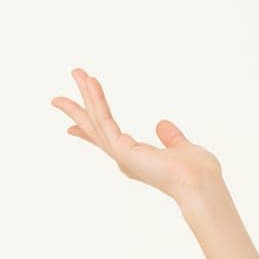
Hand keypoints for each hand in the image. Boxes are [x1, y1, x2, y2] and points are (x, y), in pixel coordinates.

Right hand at [51, 68, 222, 200]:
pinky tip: (92, 83)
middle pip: (96, 128)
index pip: (108, 140)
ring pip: (97, 120)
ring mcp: (121, 155)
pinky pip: (105, 120)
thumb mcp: (183, 149)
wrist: (201, 185)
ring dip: (86, 96)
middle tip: (57, 97)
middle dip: (79, 109)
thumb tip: (162, 123)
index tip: (71, 126)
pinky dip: (97, 101)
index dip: (89, 131)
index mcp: (137, 159)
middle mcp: (125, 158)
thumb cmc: (198, 173)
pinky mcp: (123, 150)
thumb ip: (172, 137)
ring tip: (76, 73)